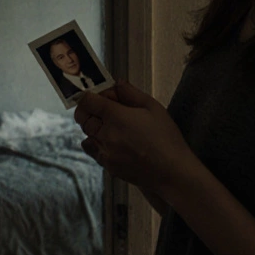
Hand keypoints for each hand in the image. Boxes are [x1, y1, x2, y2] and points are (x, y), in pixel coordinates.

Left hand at [73, 79, 197, 194]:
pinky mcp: (108, 166)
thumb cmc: (166, 138)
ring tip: (112, 128)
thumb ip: (131, 93)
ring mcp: (105, 152)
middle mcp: (105, 134)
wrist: (172, 171)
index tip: (99, 96)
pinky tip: (114, 143)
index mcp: (115, 116)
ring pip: (86, 135)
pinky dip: (98, 144)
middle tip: (105, 110)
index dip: (91, 95)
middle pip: (82, 118)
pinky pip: (94, 151)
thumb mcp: (153, 107)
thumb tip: (117, 83)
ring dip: (94, 128)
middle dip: (90, 110)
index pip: (87, 101)